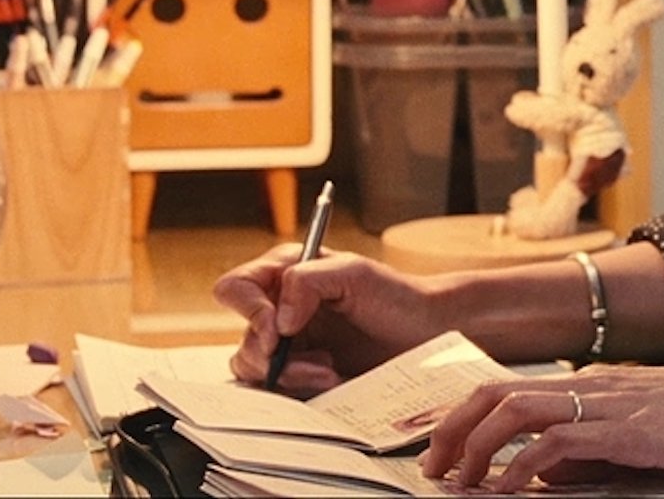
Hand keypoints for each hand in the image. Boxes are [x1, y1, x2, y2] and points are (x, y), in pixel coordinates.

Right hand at [211, 245, 445, 394]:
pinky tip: (333, 380)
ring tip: (331, 371)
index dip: (250, 312)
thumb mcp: (354, 272)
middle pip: (245, 338)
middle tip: (320, 361)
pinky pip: (277, 391)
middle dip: (278, 356)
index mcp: (285, 274)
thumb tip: (278, 319)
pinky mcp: (302, 375)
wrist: (428, 333)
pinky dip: (300, 390)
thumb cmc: (397, 295)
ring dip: (291, 376)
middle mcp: (281, 308)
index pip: (236, 289)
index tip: (279, 332)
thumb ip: (307, 280)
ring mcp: (291, 345)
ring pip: (255, 369)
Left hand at [419, 358, 663, 492]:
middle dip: (453, 429)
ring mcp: (610, 405)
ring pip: (516, 408)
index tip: (440, 452)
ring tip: (460, 481)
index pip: (507, 389)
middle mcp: (591, 387)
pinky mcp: (631, 430)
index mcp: (591, 387)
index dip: (463, 417)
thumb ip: (589, 450)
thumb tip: (539, 476)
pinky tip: (511, 486)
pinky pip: (561, 440)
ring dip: (476, 446)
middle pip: (496, 391)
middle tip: (433, 468)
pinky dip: (523, 464)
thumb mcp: (638, 435)